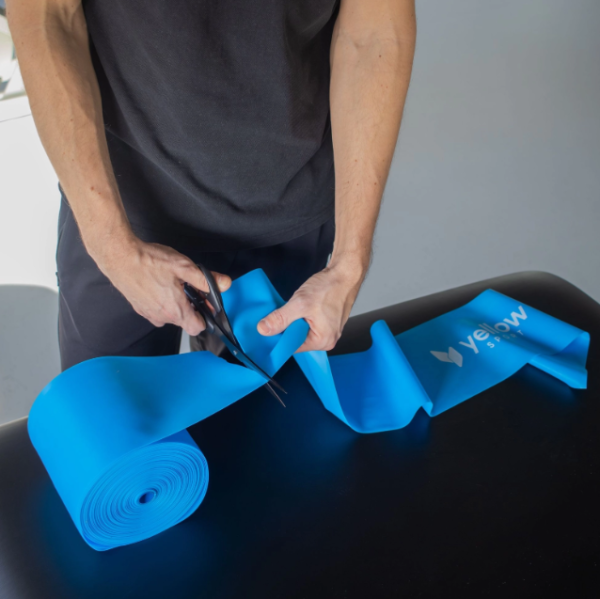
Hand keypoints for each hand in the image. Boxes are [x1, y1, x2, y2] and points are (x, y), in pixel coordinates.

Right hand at [93, 236, 230, 335]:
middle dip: (190, 307)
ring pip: (170, 316)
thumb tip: (225, 284)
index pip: (197, 328)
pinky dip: (162, 302)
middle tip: (187, 287)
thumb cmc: (150, 261)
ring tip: (172, 284)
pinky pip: (157, 311)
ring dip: (175, 304)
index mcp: (175, 310)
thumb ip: (206, 279)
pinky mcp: (139, 309)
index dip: (205, 317)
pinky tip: (159, 285)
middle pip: (184, 321)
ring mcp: (149, 314)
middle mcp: (162, 317)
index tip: (204, 303)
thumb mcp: (184, 266)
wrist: (119, 257)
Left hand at [257, 259, 366, 351]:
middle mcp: (327, 340)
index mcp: (322, 341)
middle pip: (297, 339)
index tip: (268, 326)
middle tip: (282, 312)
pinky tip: (301, 306)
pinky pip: (309, 324)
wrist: (345, 273)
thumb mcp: (300, 303)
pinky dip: (302, 316)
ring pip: (302, 330)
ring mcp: (329, 331)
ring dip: (294, 320)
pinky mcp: (328, 322)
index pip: (292, 347)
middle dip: (287, 327)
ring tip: (294, 307)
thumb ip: (281, 318)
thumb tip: (263, 330)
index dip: (279, 336)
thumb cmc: (329, 287)